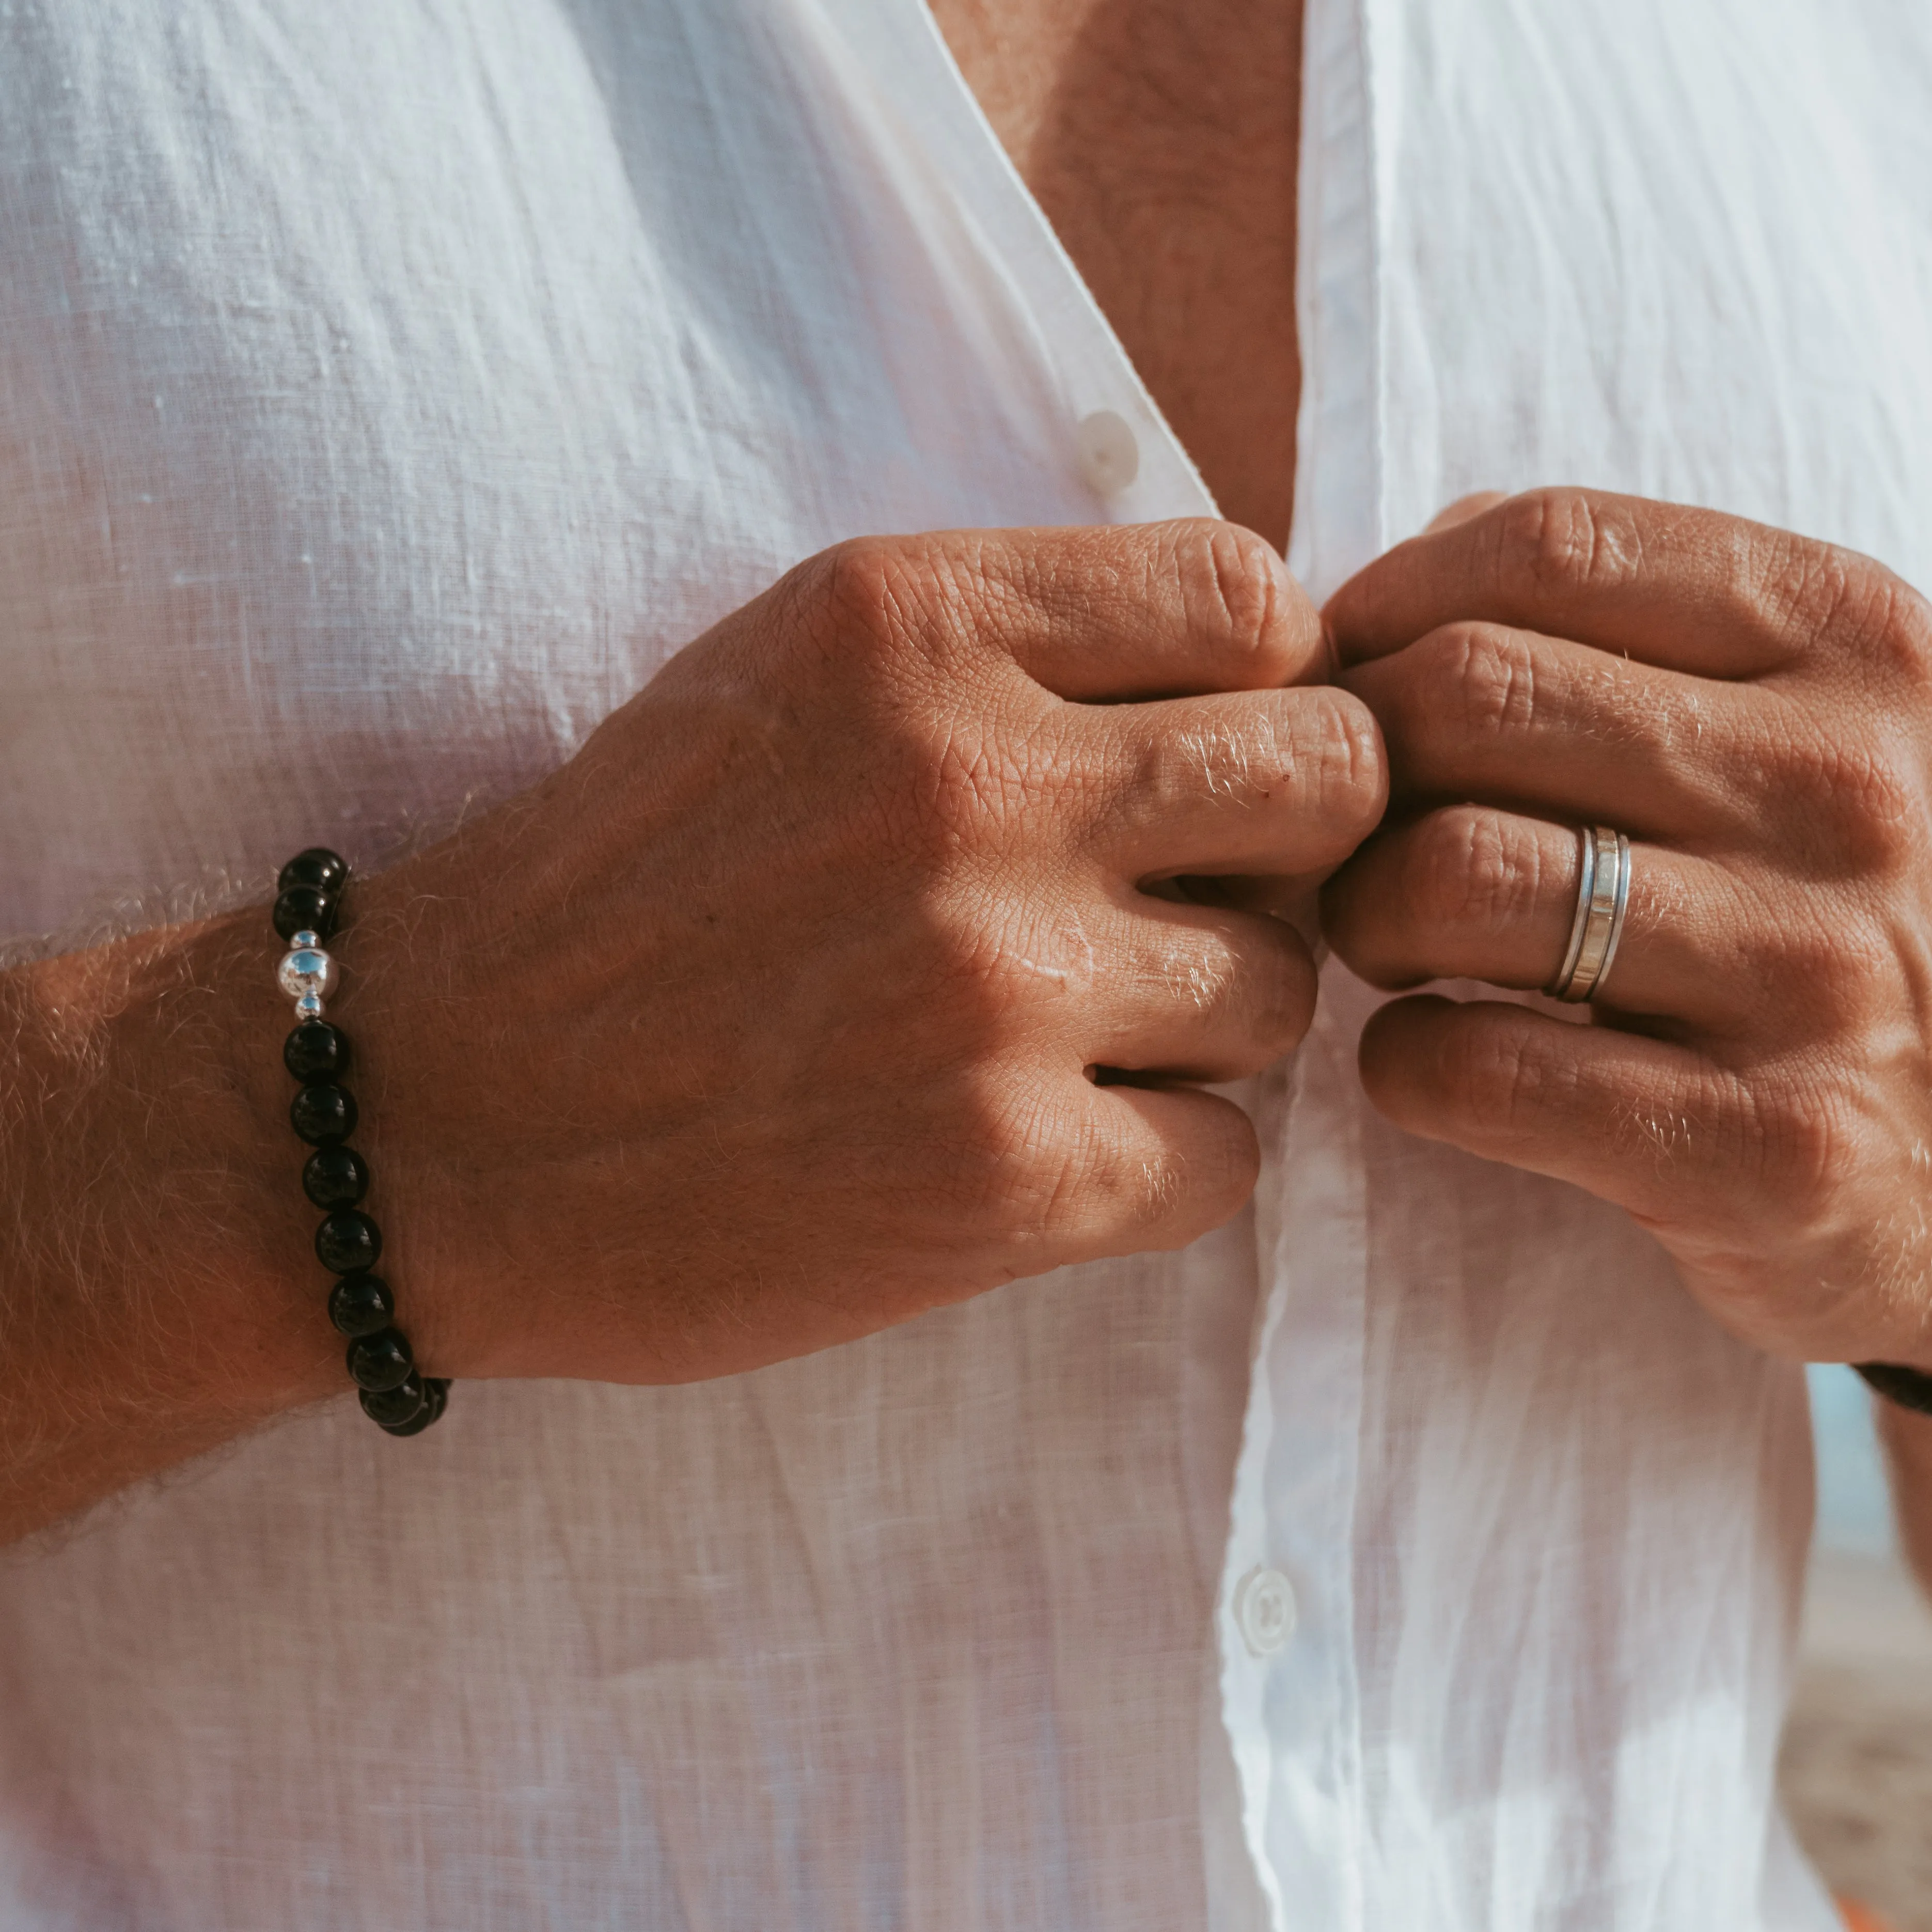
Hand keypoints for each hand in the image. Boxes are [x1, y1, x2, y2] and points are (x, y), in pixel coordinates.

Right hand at [355, 521, 1382, 1383]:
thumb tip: (1257, 680)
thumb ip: (1015, 649)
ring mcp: (993, 988)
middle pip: (1331, 779)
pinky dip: (1167, 1161)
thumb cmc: (631, 884)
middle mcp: (971, 785)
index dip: (1271, 687)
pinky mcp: (1001, 1176)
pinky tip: (1049, 1146)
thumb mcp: (790, 674)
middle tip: (1189, 901)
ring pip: (1284, 989)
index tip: (1207, 760)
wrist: (437, 1109)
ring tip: (1075, 1040)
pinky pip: (1231, 1158)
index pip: (1255, 598)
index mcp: (914, 625)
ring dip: (1208, 1023)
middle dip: (1286, 848)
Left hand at [1320, 487, 1931, 1367]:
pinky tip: (1434, 1058)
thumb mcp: (1812, 727)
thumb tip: (1425, 556)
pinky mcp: (1764, 1148)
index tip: (1346, 677)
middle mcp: (1849, 792)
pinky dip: (1403, 1062)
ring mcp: (1816, 975)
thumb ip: (1639, 625)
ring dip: (1361, 911)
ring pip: (1453, 873)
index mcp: (1860, 646)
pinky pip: (1477, 1068)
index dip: (1390, 602)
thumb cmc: (1848, 912)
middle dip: (1353, 764)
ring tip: (1389, 942)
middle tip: (1348, 833)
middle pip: (1469, 695)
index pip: (1551, 545)